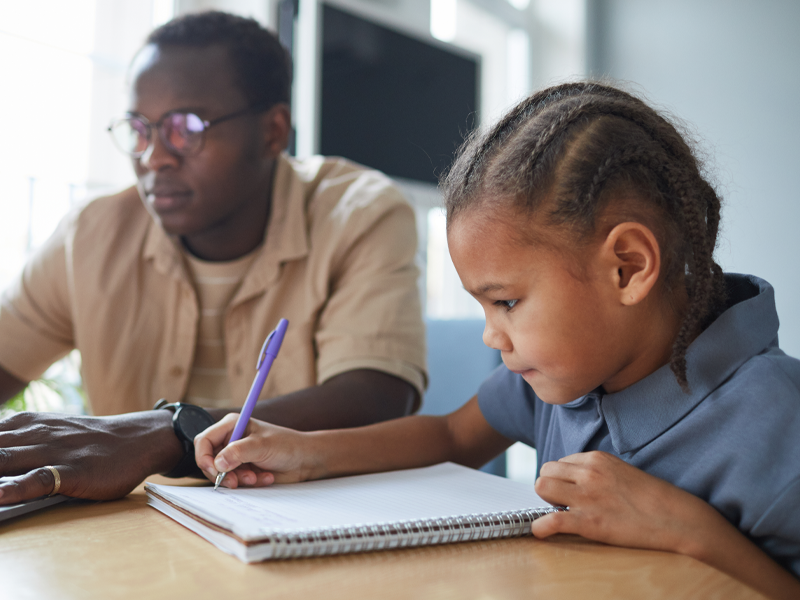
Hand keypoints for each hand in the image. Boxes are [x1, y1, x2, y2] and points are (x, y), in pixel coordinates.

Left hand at [0, 410, 183, 502]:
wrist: (139, 438)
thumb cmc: (94, 440)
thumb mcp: (53, 429)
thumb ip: (20, 438)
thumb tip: (1, 456)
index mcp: (27, 423)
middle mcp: (35, 434)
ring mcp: (53, 452)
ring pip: (3, 461)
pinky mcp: (73, 472)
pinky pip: (37, 479)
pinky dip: (13, 487)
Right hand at [194, 414, 317, 487]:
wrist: (305, 460)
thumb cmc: (287, 445)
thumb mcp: (262, 446)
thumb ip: (238, 452)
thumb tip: (217, 463)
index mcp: (232, 425)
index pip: (204, 441)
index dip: (204, 457)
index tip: (215, 471)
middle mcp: (231, 440)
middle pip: (209, 461)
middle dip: (222, 474)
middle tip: (236, 482)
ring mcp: (236, 456)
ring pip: (221, 474)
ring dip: (239, 479)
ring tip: (257, 477)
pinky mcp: (243, 470)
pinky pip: (235, 482)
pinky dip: (248, 483)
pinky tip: (264, 478)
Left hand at [531, 451, 719, 553]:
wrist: (677, 520)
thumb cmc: (653, 499)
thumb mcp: (621, 471)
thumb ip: (597, 471)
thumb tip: (576, 478)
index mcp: (596, 458)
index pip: (560, 462)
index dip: (563, 479)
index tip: (571, 491)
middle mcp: (588, 472)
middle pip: (546, 471)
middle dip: (551, 487)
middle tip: (565, 503)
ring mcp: (587, 496)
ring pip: (541, 487)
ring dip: (547, 502)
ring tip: (563, 513)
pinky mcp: (589, 522)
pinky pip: (550, 520)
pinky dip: (541, 527)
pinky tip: (543, 531)